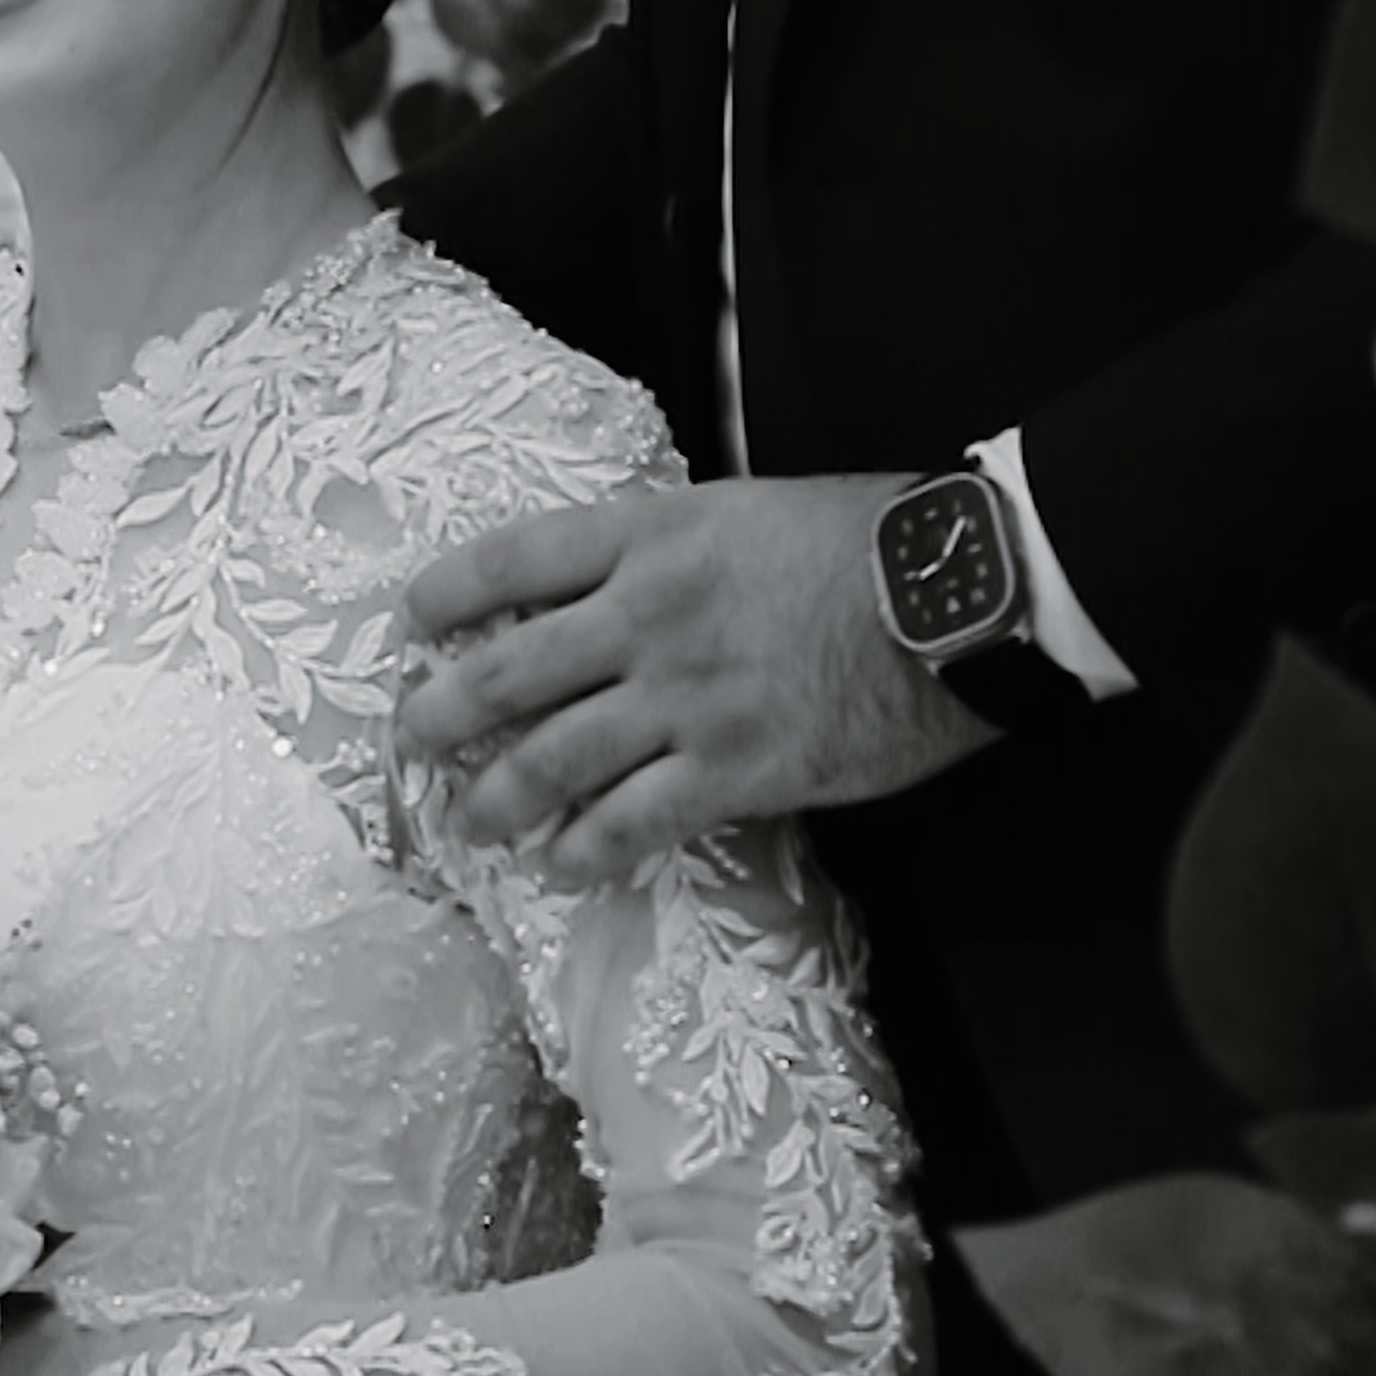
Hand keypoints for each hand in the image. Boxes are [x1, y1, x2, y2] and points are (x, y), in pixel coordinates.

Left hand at [392, 474, 1003, 880]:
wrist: (964, 593)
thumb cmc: (870, 539)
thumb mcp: (747, 510)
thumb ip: (672, 548)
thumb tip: (620, 582)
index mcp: (650, 537)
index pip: (515, 560)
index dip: (451, 592)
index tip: (412, 618)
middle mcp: (646, 616)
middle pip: (509, 670)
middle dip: (444, 710)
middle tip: (411, 737)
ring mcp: (686, 698)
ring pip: (553, 757)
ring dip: (497, 796)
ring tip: (468, 820)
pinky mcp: (737, 768)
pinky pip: (636, 821)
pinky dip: (588, 850)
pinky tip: (563, 865)